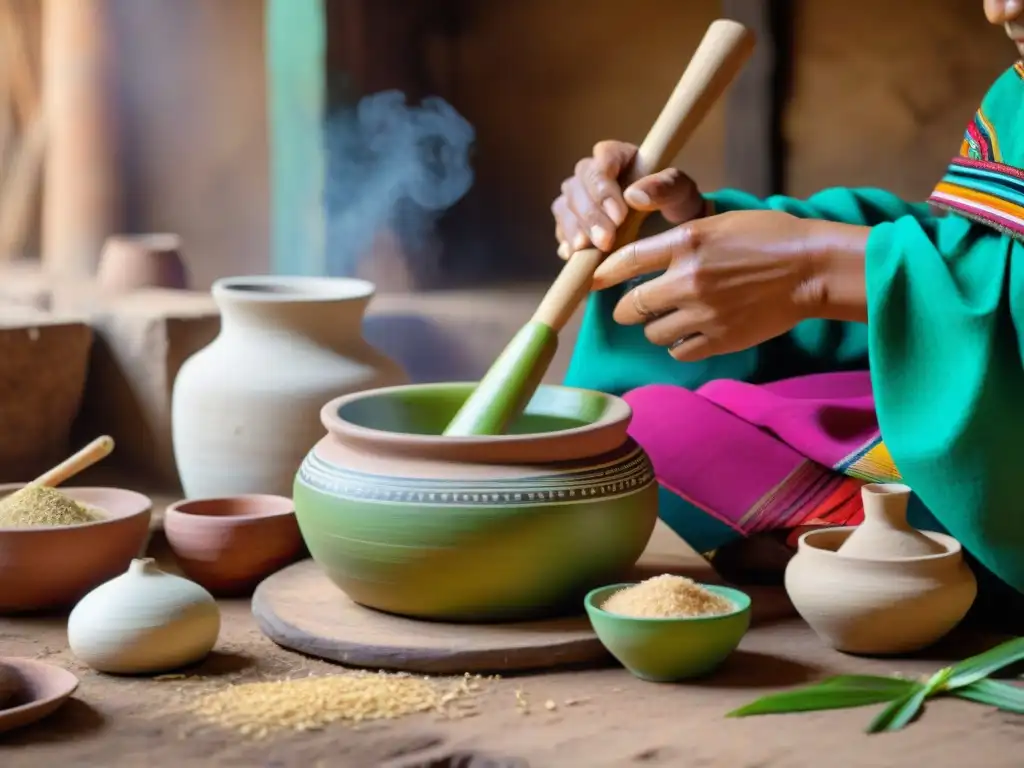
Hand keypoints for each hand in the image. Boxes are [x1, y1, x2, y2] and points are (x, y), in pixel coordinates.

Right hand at [551, 140, 705, 257]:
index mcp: (620, 156)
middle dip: (591, 214)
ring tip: (587, 250)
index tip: (620, 216)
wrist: (670, 234)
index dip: (605, 186)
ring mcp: (579, 197)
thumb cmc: (677, 207)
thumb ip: (666, 186)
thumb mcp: (682, 195)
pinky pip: (560, 228)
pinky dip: (566, 242)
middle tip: (605, 241)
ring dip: (574, 229)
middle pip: (578, 184)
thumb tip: (634, 195)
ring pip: (564, 206)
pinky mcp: (571, 221)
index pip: (602, 158)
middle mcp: (593, 173)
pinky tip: (576, 256)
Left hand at [591, 210, 867, 361]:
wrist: (811, 268)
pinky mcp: (720, 339)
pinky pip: (679, 352)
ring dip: (654, 327)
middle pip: (632, 305)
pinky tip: (689, 334)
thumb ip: (678, 241)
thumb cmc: (768, 237)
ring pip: (653, 333)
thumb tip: (641, 258)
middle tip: (632, 307)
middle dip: (626, 308)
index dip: (603, 273)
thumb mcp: (718, 223)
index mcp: (687, 242)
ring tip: (668, 318)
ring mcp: (703, 313)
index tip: (593, 280)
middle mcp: (688, 280)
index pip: (626, 260)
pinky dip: (678, 346)